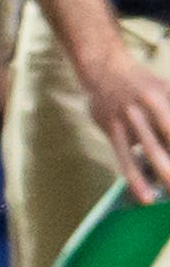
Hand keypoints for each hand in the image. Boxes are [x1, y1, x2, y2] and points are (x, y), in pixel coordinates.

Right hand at [80, 43, 169, 203]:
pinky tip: (145, 197)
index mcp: (166, 98)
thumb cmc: (141, 85)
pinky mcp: (113, 129)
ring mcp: (130, 118)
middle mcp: (151, 106)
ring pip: (153, 152)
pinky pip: (125, 159)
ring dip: (166, 176)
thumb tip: (169, 145)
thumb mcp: (166, 91)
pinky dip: (137, 179)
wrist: (103, 69)